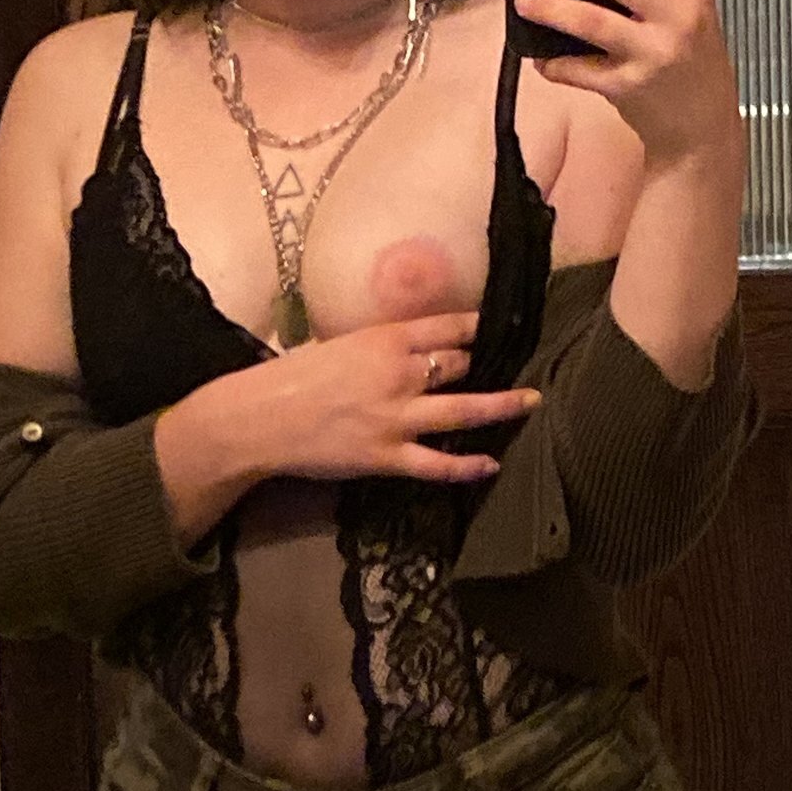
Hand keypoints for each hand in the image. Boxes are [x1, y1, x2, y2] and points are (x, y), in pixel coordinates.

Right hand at [246, 308, 540, 485]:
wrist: (260, 419)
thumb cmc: (293, 378)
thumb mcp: (340, 344)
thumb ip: (379, 345)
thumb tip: (411, 344)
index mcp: (384, 339)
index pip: (448, 326)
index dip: (480, 326)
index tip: (502, 325)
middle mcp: (399, 373)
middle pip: (460, 365)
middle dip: (488, 364)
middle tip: (518, 364)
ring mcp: (396, 417)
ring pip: (464, 410)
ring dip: (502, 405)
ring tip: (531, 402)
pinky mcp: (387, 456)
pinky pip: (438, 464)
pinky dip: (467, 465)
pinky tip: (491, 464)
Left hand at [514, 0, 742, 166]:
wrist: (705, 127)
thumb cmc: (692, 63)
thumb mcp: (690, 11)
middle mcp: (676, 16)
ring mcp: (653, 52)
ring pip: (590, 20)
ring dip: (550, 8)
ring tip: (526, 1)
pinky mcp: (629, 87)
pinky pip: (579, 69)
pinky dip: (554, 64)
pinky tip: (542, 59)